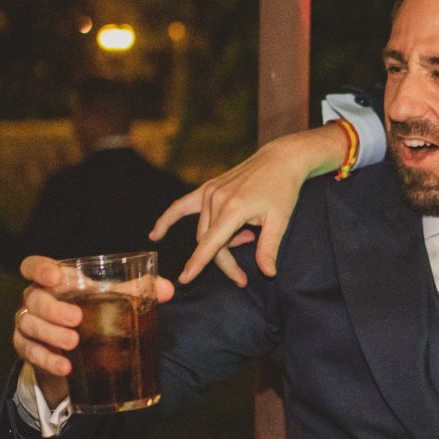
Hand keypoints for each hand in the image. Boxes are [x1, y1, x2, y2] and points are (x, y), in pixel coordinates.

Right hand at [13, 255, 174, 399]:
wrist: (72, 344)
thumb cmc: (91, 310)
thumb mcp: (112, 297)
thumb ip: (138, 290)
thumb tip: (168, 290)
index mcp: (54, 282)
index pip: (33, 267)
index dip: (39, 269)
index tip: (55, 277)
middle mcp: (36, 299)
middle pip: (34, 298)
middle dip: (53, 308)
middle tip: (76, 319)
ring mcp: (29, 323)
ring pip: (29, 325)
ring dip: (50, 334)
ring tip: (73, 344)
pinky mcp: (27, 347)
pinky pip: (28, 352)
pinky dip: (46, 359)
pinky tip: (65, 367)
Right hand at [150, 122, 349, 284]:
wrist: (280, 159)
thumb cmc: (283, 189)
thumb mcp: (281, 220)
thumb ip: (269, 248)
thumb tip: (268, 273)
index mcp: (233, 208)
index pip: (211, 243)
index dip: (198, 263)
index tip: (186, 279)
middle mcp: (216, 199)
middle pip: (209, 242)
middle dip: (224, 262)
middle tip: (243, 276)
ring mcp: (210, 192)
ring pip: (203, 231)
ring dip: (220, 244)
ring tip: (248, 237)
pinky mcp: (208, 188)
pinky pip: (182, 206)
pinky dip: (168, 219)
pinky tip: (155, 234)